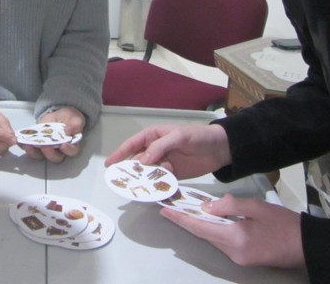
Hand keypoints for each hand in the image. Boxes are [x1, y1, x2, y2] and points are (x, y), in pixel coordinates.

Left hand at [20, 107, 84, 162]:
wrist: (58, 113)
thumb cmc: (69, 118)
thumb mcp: (75, 119)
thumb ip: (74, 125)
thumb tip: (68, 131)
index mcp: (71, 145)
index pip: (71, 151)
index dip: (68, 150)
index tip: (63, 145)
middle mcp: (59, 150)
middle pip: (54, 157)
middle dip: (48, 152)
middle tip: (44, 145)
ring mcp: (46, 148)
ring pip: (40, 155)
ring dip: (33, 151)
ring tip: (29, 144)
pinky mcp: (36, 144)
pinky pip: (29, 148)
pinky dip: (24, 145)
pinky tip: (21, 140)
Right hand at [104, 124, 230, 179]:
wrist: (220, 149)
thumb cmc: (197, 136)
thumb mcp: (178, 137)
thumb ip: (160, 147)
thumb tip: (143, 160)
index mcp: (153, 136)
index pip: (132, 145)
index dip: (119, 154)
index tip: (109, 165)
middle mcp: (155, 150)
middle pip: (138, 161)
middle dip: (130, 171)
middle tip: (122, 182)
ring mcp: (163, 163)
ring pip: (148, 173)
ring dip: (143, 180)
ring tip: (138, 190)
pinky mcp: (173, 174)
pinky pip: (161, 181)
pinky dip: (157, 186)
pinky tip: (154, 193)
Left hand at [161, 195, 304, 268]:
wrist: (307, 245)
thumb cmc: (283, 223)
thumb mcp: (256, 207)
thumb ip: (229, 206)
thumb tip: (206, 208)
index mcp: (235, 238)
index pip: (200, 227)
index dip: (181, 219)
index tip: (164, 211)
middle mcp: (233, 253)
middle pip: (204, 234)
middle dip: (187, 221)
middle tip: (171, 208)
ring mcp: (239, 259)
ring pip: (213, 239)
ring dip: (200, 226)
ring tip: (186, 211)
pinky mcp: (245, 260)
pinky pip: (223, 243)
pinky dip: (214, 231)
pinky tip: (209, 221)